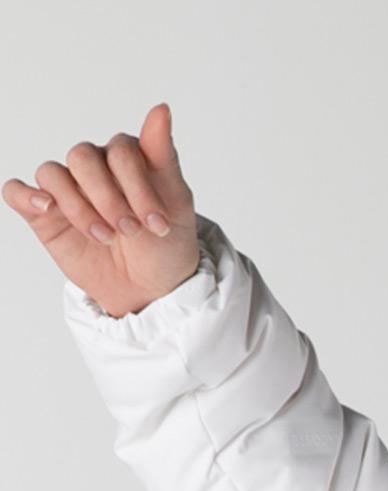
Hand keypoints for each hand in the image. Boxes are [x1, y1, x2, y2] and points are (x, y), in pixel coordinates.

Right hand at [4, 101, 199, 317]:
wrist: (151, 291)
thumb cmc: (164, 246)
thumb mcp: (176, 205)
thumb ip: (163, 155)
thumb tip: (161, 108)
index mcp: (125, 159)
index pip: (121, 152)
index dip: (139, 187)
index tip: (159, 225)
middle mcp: (93, 168)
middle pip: (84, 158)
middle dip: (109, 197)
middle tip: (130, 230)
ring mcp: (67, 189)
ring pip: (54, 173)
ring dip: (79, 206)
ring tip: (106, 237)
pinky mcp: (44, 213)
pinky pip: (17, 191)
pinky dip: (25, 195)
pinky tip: (45, 207)